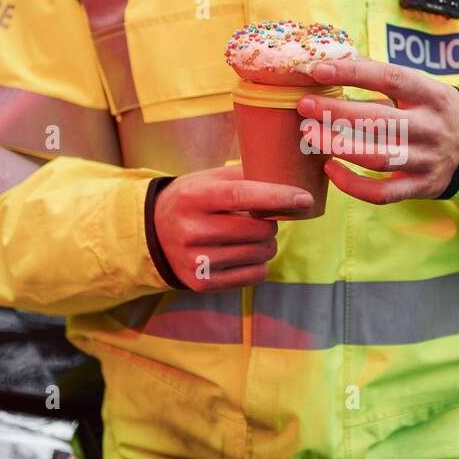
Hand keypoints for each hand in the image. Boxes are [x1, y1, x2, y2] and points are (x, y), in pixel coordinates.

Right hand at [153, 165, 310, 290]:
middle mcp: (191, 230)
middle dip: (272, 223)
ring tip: (252, 236)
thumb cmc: (193, 200)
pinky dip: (260, 263)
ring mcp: (196, 260)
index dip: (277, 197)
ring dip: (267, 243)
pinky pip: (255, 275)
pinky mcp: (202, 282)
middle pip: (257, 229)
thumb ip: (244, 176)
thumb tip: (289, 175)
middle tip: (264, 219)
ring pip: (260, 253)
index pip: (241, 196)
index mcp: (193, 197)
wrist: (154, 233)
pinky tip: (245, 253)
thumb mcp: (208, 180)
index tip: (305, 198)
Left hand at [297, 58, 458, 204]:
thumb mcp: (421, 87)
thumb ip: (383, 78)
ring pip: (377, 157)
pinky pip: (382, 193)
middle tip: (304, 105)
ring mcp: (426, 161)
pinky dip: (352, 184)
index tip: (318, 70)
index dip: (353, 73)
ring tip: (309, 134)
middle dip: (336, 112)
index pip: (390, 78)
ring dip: (338, 147)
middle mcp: (431, 128)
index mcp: (432, 95)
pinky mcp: (420, 187)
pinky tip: (330, 168)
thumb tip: (333, 62)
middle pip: (379, 120)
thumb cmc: (433, 111)